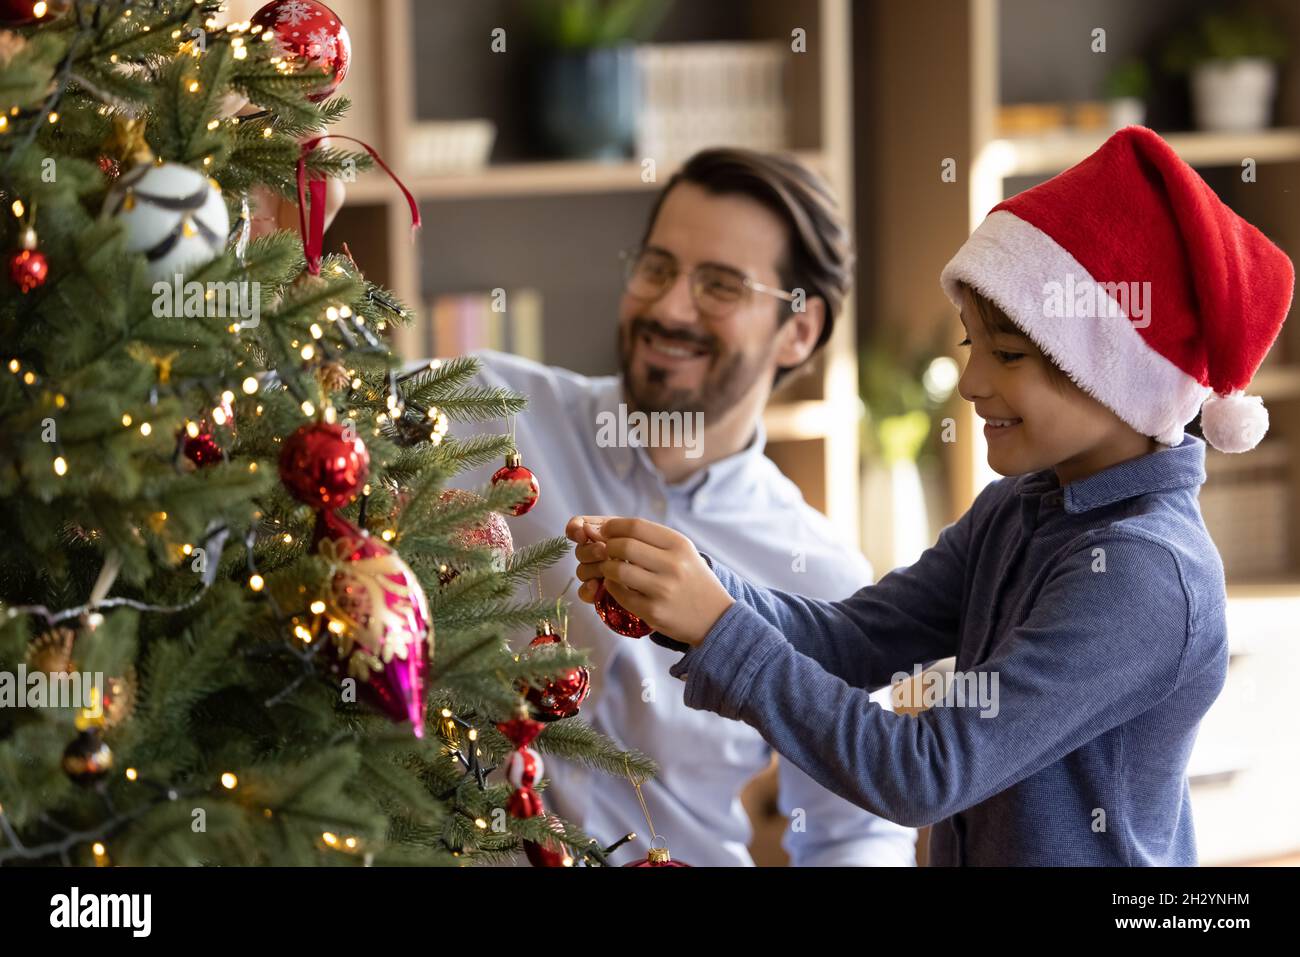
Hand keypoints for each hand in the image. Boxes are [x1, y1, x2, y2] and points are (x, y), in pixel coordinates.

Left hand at [565, 515, 733, 646]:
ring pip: (617, 571)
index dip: (612, 526)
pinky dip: (612, 587)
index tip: (605, 531)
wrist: (715, 618)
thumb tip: (603, 527)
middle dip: (607, 547)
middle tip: (605, 552)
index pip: (636, 526)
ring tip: (610, 569)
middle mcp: (673, 565)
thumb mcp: (682, 552)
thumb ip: (649, 539)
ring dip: (607, 568)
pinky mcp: (654, 612)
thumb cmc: (692, 579)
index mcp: (679, 544)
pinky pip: (620, 594)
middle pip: (623, 546)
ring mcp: (663, 590)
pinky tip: (617, 585)